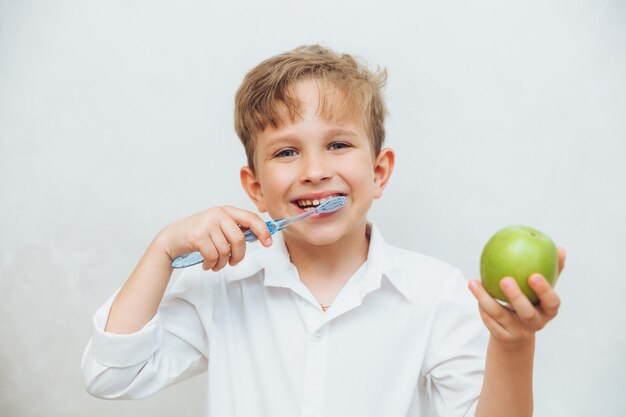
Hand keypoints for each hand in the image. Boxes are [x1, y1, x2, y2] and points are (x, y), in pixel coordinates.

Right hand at [158, 206, 272, 270]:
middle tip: (233, 262)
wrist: (172, 238)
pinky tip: (207, 264)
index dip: (263, 231)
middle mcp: (218, 214)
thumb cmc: (198, 234)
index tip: (268, 243)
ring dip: (222, 263)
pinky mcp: (198, 236)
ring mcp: (208, 224)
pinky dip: (211, 264)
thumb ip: (235, 229)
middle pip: (240, 239)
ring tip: (215, 264)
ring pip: (226, 250)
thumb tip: (258, 237)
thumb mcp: (218, 226)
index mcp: (226, 210)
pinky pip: (213, 256)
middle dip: (238, 256)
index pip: (251, 218)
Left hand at [468, 247, 565, 346]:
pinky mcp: (502, 336)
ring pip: (500, 316)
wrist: (516, 332)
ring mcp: (517, 331)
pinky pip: (489, 320)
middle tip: (505, 280)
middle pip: (527, 313)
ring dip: (485, 298)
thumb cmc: (532, 301)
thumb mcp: (541, 289)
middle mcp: (535, 323)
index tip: (534, 275)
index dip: (544, 291)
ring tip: (473, 282)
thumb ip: (551, 270)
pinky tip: (474, 288)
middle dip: (517, 297)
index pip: (551, 302)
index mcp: (548, 311)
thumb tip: (560, 248)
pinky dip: (481, 305)